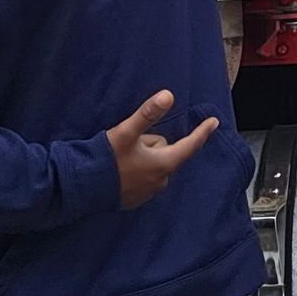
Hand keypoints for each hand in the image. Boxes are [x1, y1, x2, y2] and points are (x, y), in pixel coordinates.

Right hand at [107, 91, 217, 208]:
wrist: (82, 188)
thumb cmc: (107, 158)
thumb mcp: (127, 132)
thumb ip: (148, 113)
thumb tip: (169, 95)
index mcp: (163, 164)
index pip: (189, 146)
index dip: (202, 132)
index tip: (214, 121)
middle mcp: (161, 181)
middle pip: (166, 152)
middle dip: (153, 144)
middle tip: (131, 142)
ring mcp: (149, 193)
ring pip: (154, 165)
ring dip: (145, 158)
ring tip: (122, 156)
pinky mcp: (136, 200)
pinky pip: (144, 178)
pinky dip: (136, 171)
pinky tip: (119, 169)